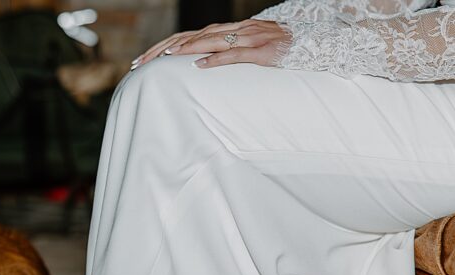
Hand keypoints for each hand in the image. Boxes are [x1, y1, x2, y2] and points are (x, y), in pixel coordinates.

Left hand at [133, 20, 291, 69]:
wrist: (312, 44)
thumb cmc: (278, 49)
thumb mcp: (247, 48)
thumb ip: (225, 52)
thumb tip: (200, 63)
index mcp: (229, 30)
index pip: (189, 36)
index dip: (165, 46)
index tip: (143, 61)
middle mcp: (235, 29)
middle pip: (193, 36)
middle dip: (165, 48)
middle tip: (143, 63)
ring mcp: (248, 37)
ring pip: (211, 40)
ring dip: (186, 49)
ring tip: (165, 58)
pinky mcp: (260, 50)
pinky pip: (235, 53)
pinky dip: (217, 59)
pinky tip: (200, 65)